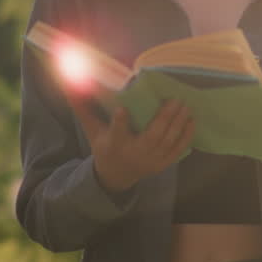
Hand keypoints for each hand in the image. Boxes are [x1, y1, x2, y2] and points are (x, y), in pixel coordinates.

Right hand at [69, 98, 194, 193]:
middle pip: (151, 137)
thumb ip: (83, 108)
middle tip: (175, 99)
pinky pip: (177, 150)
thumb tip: (70, 85)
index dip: (120, 122)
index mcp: (115, 144)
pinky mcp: (162, 164)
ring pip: (167, 142)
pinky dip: (186, 136)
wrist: (116, 176)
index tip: (122, 109)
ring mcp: (151, 160)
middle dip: (164, 118)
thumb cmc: (104, 147)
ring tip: (185, 105)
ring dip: (178, 124)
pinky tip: (192, 120)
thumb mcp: (92, 131)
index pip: (116, 133)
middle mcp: (134, 153)